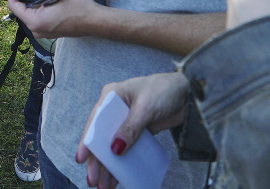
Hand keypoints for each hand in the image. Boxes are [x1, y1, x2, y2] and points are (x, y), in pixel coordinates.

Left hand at [6, 0, 98, 38]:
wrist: (96, 21)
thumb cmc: (77, 6)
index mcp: (34, 22)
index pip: (14, 7)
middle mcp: (37, 30)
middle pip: (23, 11)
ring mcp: (44, 33)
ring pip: (32, 14)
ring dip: (36, 3)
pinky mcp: (51, 32)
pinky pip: (41, 19)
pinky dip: (43, 9)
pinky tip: (52, 1)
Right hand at [75, 72, 189, 188]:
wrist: (189, 93)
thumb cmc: (164, 90)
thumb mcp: (146, 108)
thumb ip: (131, 128)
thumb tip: (116, 149)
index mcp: (112, 96)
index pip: (95, 121)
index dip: (87, 141)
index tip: (81, 159)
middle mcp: (115, 109)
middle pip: (102, 137)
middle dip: (97, 160)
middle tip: (93, 180)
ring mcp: (126, 121)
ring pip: (113, 146)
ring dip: (109, 166)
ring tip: (103, 186)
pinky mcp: (138, 131)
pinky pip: (127, 149)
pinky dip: (123, 162)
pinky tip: (119, 177)